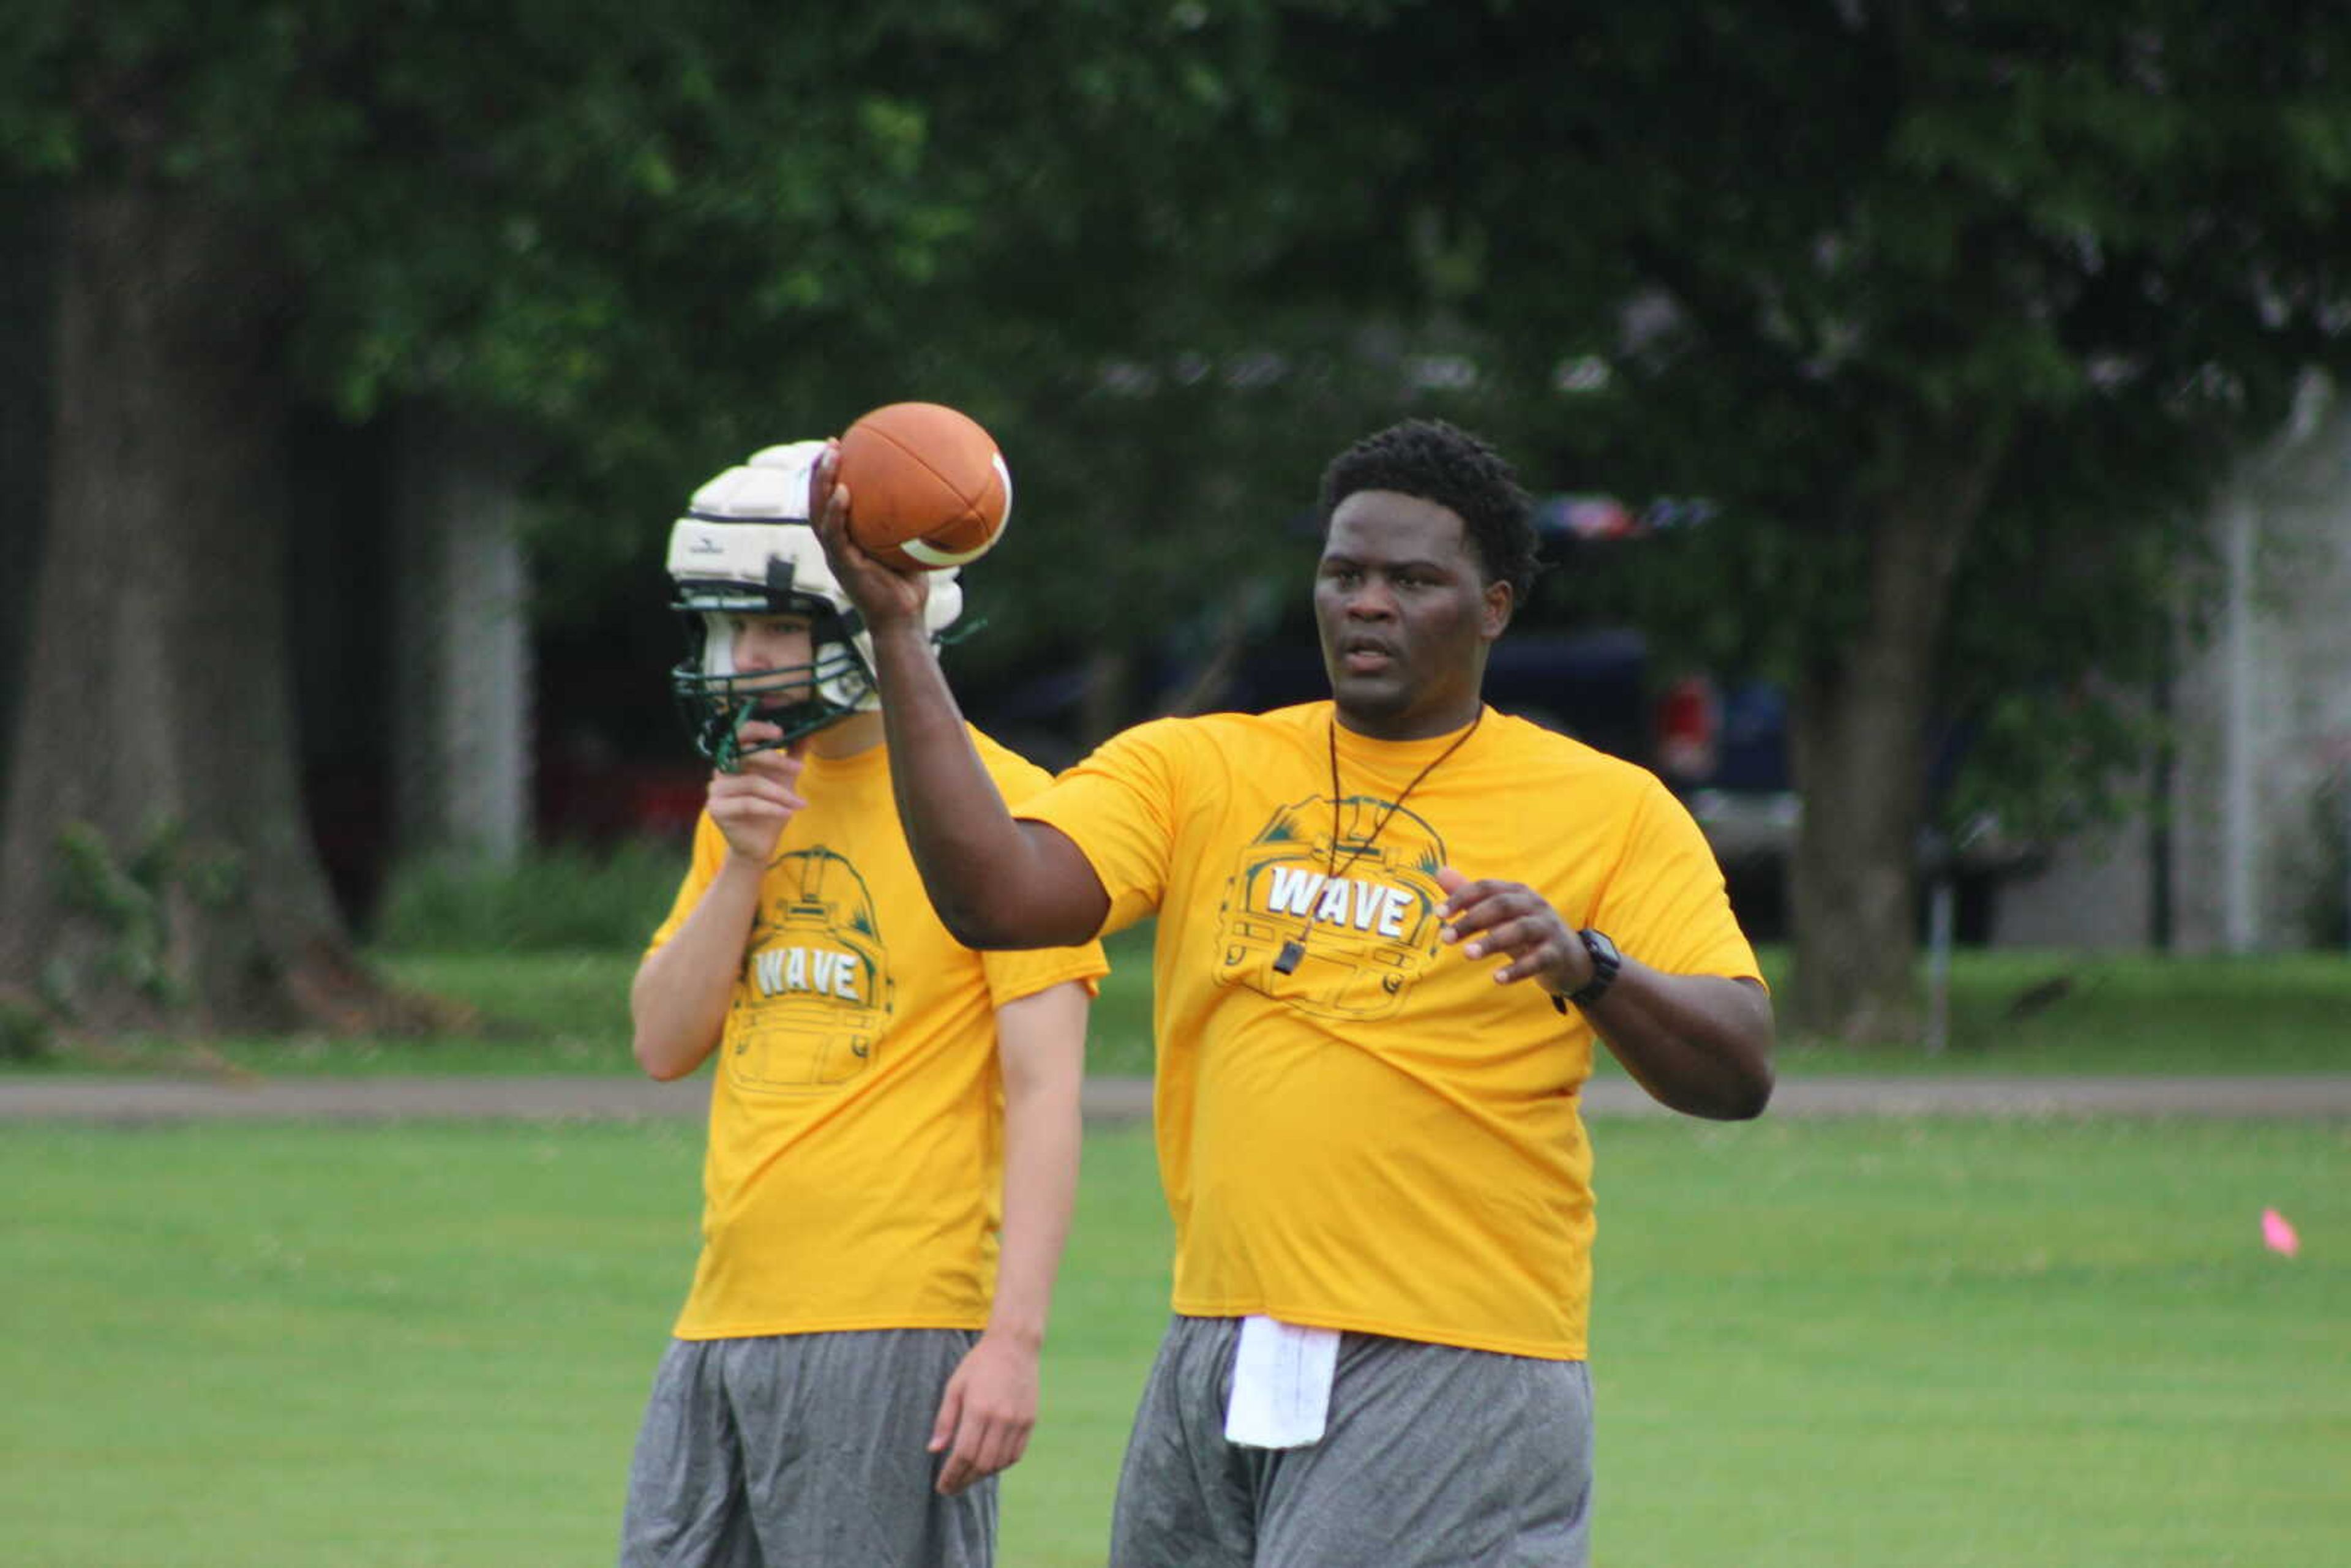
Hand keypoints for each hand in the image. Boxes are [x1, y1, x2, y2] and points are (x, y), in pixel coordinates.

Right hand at [704, 721, 806, 862]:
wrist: (760, 842)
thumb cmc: (771, 807)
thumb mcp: (786, 778)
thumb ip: (793, 755)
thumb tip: (808, 732)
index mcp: (735, 759)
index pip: (739, 735)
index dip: (757, 729)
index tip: (780, 732)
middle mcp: (721, 770)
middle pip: (745, 756)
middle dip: (776, 761)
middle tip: (799, 770)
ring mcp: (715, 789)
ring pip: (752, 783)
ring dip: (780, 793)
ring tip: (799, 803)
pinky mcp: (716, 809)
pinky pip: (747, 804)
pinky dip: (772, 808)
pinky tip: (788, 813)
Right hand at [809, 440, 929, 633]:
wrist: (903, 618)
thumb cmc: (909, 584)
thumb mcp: (911, 546)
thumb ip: (912, 522)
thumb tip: (939, 492)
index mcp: (847, 538)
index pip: (831, 501)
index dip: (831, 475)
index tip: (841, 447)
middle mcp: (836, 544)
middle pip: (818, 501)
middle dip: (821, 471)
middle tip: (832, 444)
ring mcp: (836, 554)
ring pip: (819, 513)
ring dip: (822, 483)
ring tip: (831, 457)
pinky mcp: (842, 565)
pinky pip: (835, 535)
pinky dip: (836, 512)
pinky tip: (843, 492)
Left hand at [927, 1331, 1038, 1495]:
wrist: (1015, 1345)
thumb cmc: (979, 1364)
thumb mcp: (955, 1387)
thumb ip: (945, 1420)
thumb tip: (934, 1450)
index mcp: (978, 1409)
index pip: (963, 1454)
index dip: (951, 1475)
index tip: (942, 1487)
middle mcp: (1001, 1418)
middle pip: (982, 1464)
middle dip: (964, 1480)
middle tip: (952, 1487)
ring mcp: (1018, 1421)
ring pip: (1000, 1463)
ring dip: (982, 1475)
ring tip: (967, 1476)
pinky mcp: (1030, 1421)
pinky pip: (1016, 1454)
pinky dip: (1001, 1464)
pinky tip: (988, 1464)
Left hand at [1436, 865, 1589, 998]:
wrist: (1570, 959)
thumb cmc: (1526, 933)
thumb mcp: (1498, 915)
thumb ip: (1470, 896)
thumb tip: (1440, 872)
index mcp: (1517, 892)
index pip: (1486, 888)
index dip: (1461, 898)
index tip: (1438, 914)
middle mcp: (1534, 905)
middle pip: (1501, 905)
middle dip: (1472, 920)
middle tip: (1446, 938)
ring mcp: (1548, 928)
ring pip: (1520, 930)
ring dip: (1492, 941)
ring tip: (1467, 954)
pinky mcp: (1557, 953)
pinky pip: (1538, 959)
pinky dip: (1517, 969)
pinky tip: (1497, 978)